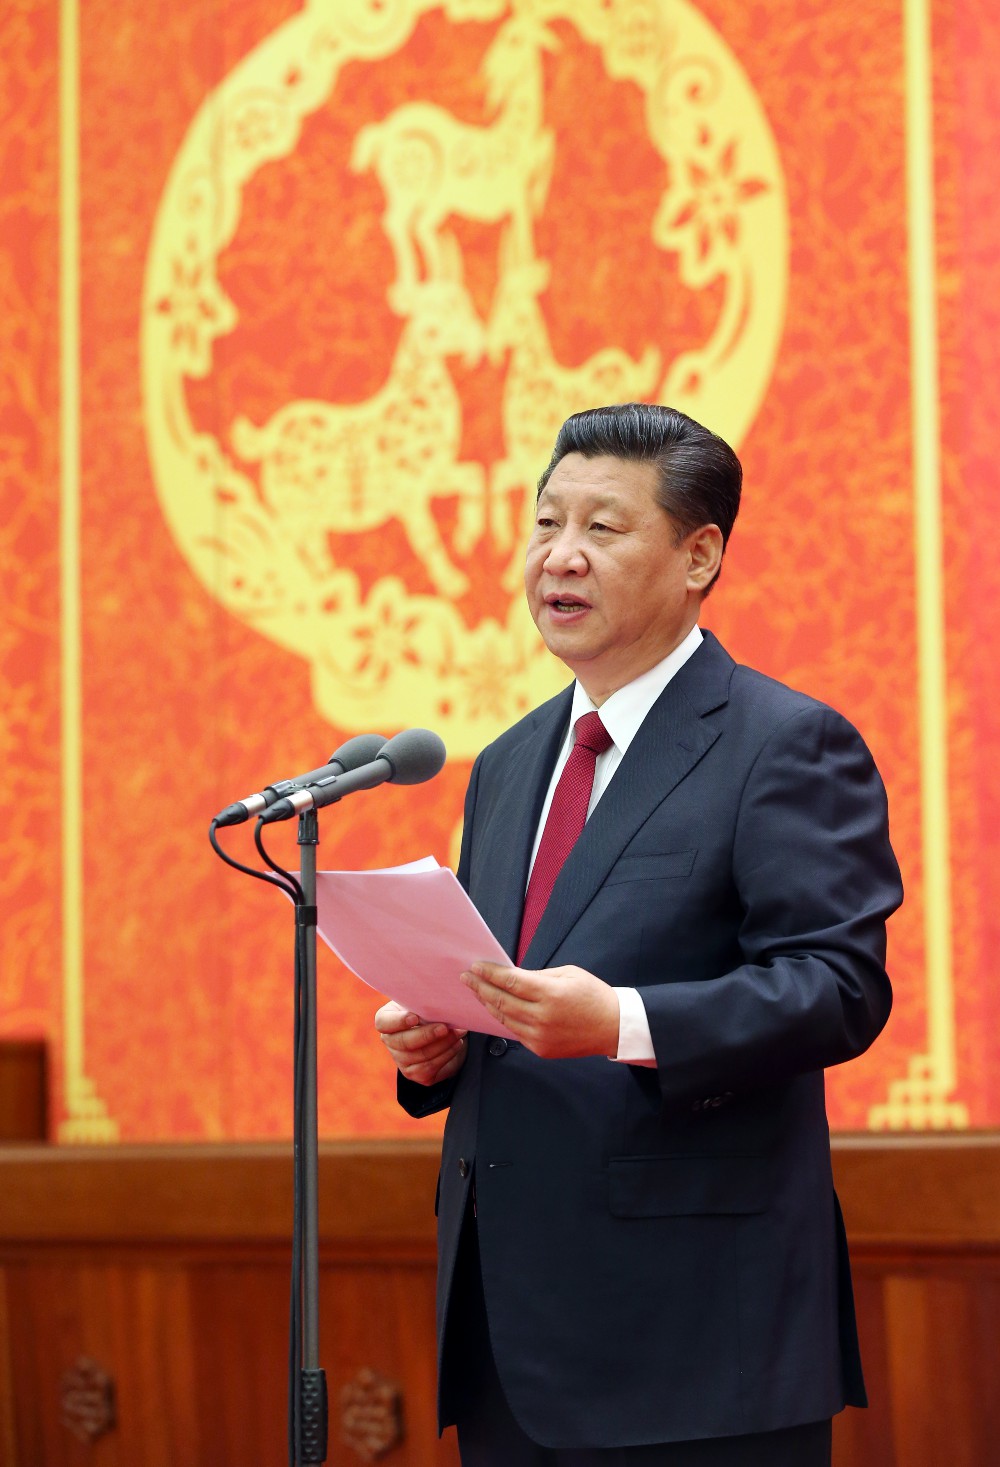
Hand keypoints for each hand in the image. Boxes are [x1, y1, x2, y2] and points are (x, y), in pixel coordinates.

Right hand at [374, 1001, 467, 1085]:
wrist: (444, 1031)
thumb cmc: (432, 1010)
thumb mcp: (427, 1001)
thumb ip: (427, 1000)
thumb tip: (442, 996)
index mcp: (387, 1019)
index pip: (384, 1022)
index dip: (398, 1021)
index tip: (415, 1017)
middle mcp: (390, 1041)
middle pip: (403, 1042)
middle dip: (427, 1035)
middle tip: (445, 1027)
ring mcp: (401, 1060)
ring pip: (420, 1056)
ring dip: (443, 1044)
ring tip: (458, 1032)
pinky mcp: (415, 1073)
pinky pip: (429, 1067)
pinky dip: (447, 1054)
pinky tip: (456, 1044)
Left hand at [460, 961, 619, 1059]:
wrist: (613, 1027)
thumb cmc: (592, 995)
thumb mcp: (568, 974)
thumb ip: (537, 976)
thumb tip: (511, 977)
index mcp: (550, 994)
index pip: (510, 982)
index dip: (490, 974)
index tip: (476, 966)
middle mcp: (542, 1017)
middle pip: (501, 1000)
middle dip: (480, 987)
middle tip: (466, 977)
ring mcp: (540, 1037)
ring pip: (504, 1018)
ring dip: (487, 1003)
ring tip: (476, 991)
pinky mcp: (540, 1049)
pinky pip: (515, 1031)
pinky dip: (504, 1018)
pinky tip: (496, 1008)